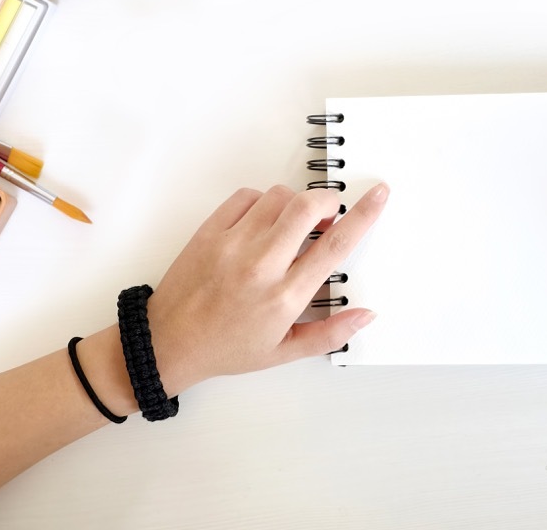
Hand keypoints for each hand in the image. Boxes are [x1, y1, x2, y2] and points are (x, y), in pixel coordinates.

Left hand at [145, 183, 387, 390]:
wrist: (168, 343)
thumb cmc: (226, 347)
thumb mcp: (283, 352)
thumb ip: (330, 334)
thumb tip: (366, 315)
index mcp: (285, 297)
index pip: (335, 245)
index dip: (363, 215)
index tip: (378, 195)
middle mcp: (262, 266)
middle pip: (308, 208)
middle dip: (328, 200)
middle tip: (329, 212)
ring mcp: (233, 245)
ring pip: (279, 197)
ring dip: (295, 203)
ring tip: (292, 224)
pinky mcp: (210, 232)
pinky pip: (247, 197)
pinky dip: (262, 201)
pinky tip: (262, 221)